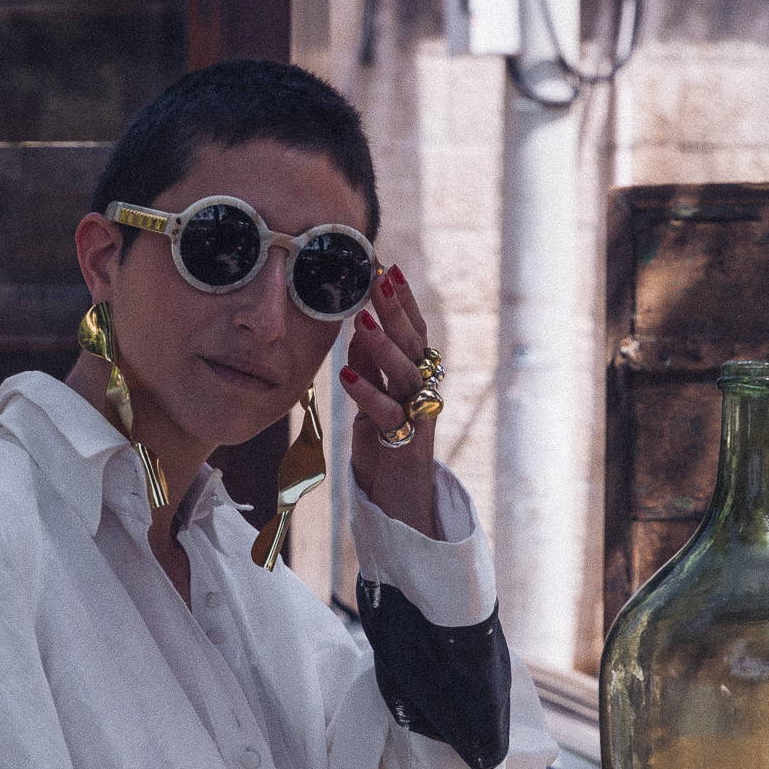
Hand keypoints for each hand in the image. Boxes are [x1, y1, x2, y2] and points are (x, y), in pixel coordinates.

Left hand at [340, 265, 440, 537]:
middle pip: (414, 344)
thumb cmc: (384, 445)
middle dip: (396, 310)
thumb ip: (370, 364)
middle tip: (380, 278)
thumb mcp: (373, 397)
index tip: (389, 267)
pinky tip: (346, 374)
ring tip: (362, 321)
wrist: (399, 500)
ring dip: (383, 346)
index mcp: (417, 377)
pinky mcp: (404, 443)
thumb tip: (359, 326)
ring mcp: (417, 417)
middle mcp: (423, 391)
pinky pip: (386, 414)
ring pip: (405, 375)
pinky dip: (366, 393)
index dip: (404, 301)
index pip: (414, 330)